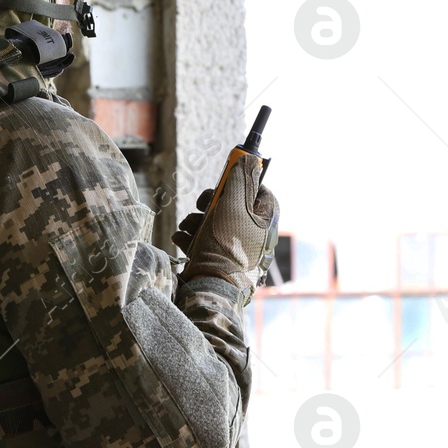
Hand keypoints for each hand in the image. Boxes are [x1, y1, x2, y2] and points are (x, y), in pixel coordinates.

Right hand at [173, 156, 278, 301]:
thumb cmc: (226, 244)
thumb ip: (240, 179)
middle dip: (210, 202)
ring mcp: (234, 249)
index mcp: (264, 220)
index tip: (226, 179)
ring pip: (214, 222)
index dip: (242, 181)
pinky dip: (190, 237)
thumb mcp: (234, 204)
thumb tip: (250, 161)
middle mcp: (253, 234)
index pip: (260, 191)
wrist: (212, 286)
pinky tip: (182, 239)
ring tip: (187, 226)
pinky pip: (203, 241)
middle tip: (202, 203)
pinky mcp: (217, 260)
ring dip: (196, 220)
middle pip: (232, 205)